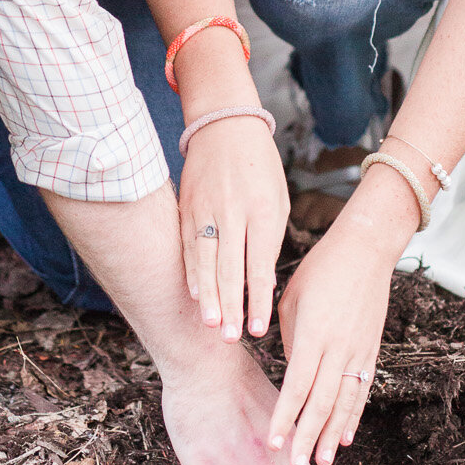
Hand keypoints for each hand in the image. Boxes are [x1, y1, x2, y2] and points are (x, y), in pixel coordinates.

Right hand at [179, 116, 290, 340]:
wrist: (225, 125)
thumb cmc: (260, 168)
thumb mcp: (277, 200)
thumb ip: (269, 241)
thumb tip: (263, 284)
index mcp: (263, 211)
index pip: (260, 266)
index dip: (258, 300)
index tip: (258, 330)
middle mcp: (233, 212)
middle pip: (230, 269)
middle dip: (232, 307)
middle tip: (232, 339)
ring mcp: (206, 210)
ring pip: (205, 261)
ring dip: (209, 297)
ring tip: (212, 325)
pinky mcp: (187, 207)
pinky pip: (188, 246)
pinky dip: (192, 273)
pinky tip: (195, 295)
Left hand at [272, 215, 400, 464]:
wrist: (366, 249)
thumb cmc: (319, 270)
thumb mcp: (291, 300)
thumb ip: (288, 340)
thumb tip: (288, 375)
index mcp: (313, 334)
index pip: (296, 386)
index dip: (285, 418)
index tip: (274, 444)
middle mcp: (338, 347)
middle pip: (321, 403)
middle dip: (307, 438)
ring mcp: (358, 350)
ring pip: (344, 402)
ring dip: (332, 435)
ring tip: (322, 462)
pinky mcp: (371, 349)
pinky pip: (361, 389)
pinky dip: (353, 415)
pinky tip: (346, 436)